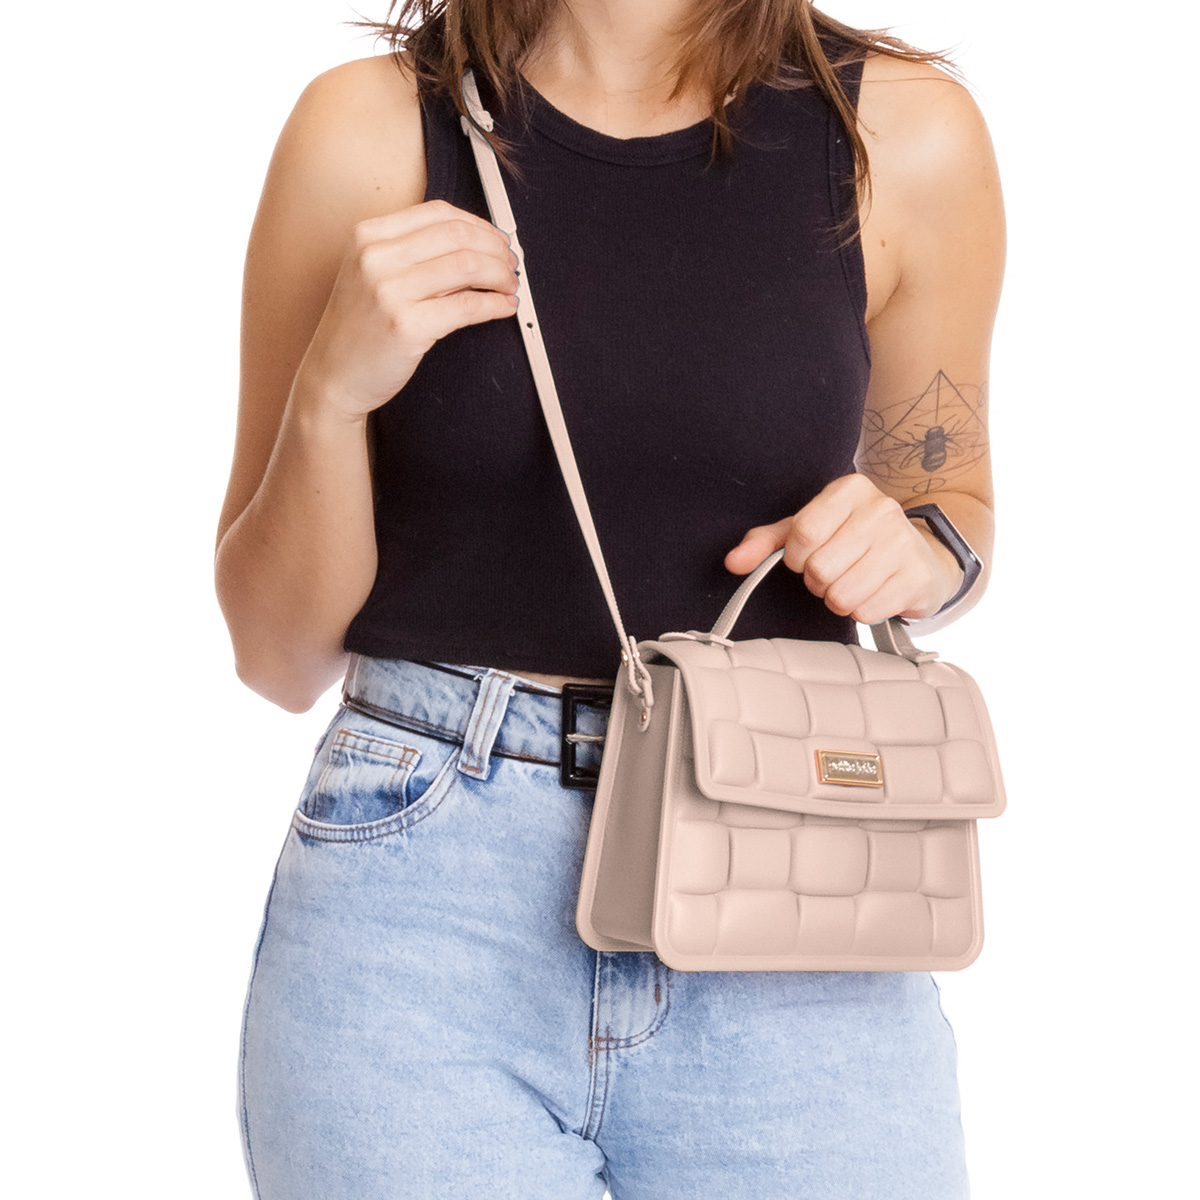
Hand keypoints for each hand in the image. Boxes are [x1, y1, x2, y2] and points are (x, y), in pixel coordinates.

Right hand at [296, 199, 519, 420]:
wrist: (332, 376)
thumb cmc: (358, 329)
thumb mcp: (373, 276)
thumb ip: (414, 256)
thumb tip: (477, 246)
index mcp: (368, 236)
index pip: (438, 213)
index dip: (479, 225)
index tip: (497, 241)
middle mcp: (376, 257)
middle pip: (458, 235)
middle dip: (496, 250)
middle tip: (511, 266)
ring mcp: (389, 291)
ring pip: (468, 266)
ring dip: (500, 276)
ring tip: (509, 287)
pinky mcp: (407, 326)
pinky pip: (467, 307)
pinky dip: (494, 305)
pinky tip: (503, 308)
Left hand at [724, 474, 963, 624]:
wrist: (921, 555)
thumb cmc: (854, 540)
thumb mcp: (809, 531)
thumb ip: (766, 543)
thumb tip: (732, 562)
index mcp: (851, 490)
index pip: (803, 533)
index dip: (796, 557)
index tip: (805, 558)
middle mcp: (882, 510)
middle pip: (820, 568)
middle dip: (818, 582)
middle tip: (833, 573)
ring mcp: (904, 543)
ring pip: (841, 595)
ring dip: (838, 599)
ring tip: (852, 583)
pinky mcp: (917, 577)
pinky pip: (866, 611)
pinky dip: (862, 611)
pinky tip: (874, 593)